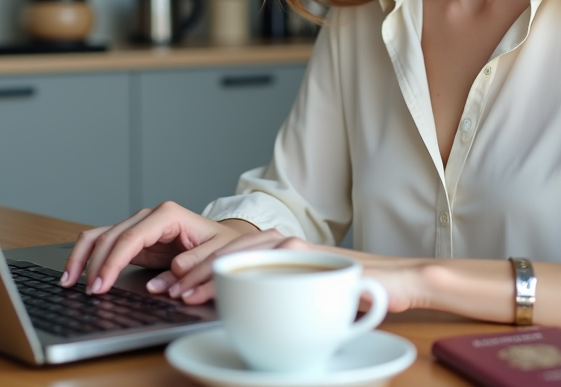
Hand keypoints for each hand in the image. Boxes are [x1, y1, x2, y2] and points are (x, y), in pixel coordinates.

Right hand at [58, 201, 257, 296]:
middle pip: (111, 236)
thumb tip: (174, 273)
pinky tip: (76, 272)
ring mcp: (138, 225)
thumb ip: (197, 262)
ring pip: (100, 236)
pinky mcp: (133, 238)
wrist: (222, 240)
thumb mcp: (218, 252)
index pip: (131, 237)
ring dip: (82, 257)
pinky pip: (103, 243)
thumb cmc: (221, 245)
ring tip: (69, 281)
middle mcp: (149, 216)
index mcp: (168, 215)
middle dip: (95, 264)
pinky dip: (88, 256)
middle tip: (89, 291)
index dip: (113, 261)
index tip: (101, 284)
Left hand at [160, 233, 436, 312]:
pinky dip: (231, 274)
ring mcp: (292, 245)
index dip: (195, 270)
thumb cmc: (354, 296)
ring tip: (178, 291)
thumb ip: (279, 301)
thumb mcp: (308, 302)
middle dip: (187, 270)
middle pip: (223, 250)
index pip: (227, 255)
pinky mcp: (303, 253)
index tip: (168, 287)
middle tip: (161, 289)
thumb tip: (243, 317)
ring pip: (235, 254)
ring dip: (203, 273)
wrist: (399, 282)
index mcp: (278, 252)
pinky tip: (213, 288)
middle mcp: (281, 243)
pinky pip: (259, 261)